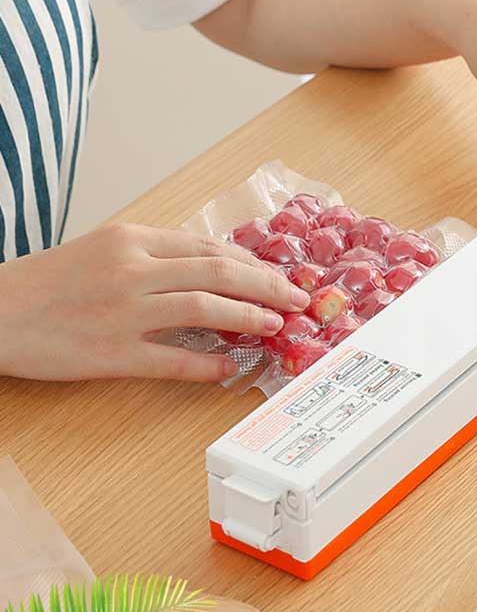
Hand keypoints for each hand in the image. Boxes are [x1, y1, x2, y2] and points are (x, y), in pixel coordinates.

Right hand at [0, 224, 309, 382]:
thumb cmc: (44, 284)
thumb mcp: (100, 251)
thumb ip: (150, 258)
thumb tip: (204, 272)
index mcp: (131, 240)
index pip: (208, 248)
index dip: (252, 264)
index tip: (278, 276)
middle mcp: (132, 270)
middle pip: (218, 272)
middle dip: (267, 287)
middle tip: (297, 301)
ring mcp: (124, 313)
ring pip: (205, 309)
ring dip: (248, 319)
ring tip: (275, 328)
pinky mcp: (112, 354)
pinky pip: (173, 361)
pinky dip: (207, 366)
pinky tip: (229, 370)